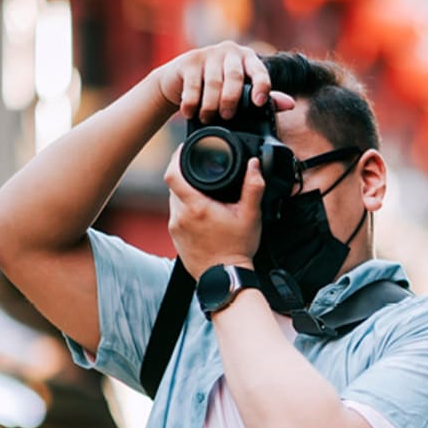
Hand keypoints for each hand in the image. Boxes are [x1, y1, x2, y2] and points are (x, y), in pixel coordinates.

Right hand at [155, 41, 295, 121]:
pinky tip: (190, 112)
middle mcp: (230, 52)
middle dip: (231, 99)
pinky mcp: (189, 60)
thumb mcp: (242, 92)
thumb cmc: (218, 88)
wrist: (181, 80)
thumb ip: (265, 97)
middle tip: (227, 116)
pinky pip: (193, 84)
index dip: (262, 86)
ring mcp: (209, 54)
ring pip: (214, 82)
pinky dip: (192, 102)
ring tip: (208, 118)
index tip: (259, 102)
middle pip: (235, 77)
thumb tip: (290, 104)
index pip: (259, 70)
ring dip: (211, 104)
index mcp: (248, 59)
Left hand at [165, 150, 263, 278]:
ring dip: (186, 194)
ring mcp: (175, 227)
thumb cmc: (237, 249)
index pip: (172, 173)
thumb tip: (254, 165)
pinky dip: (187, 209)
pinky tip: (203, 214)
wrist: (225, 278)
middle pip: (174, 185)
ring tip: (206, 195)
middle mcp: (180, 215)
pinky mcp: (175, 237)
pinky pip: (177, 215)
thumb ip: (253, 187)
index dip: (176, 156)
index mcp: (196, 206)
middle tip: (201, 172)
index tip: (184, 149)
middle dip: (186, 176)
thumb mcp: (251, 216)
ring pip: (175, 200)